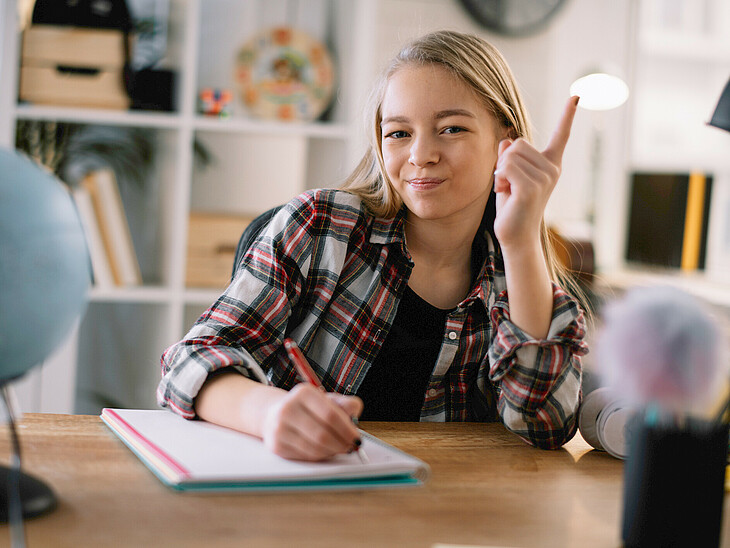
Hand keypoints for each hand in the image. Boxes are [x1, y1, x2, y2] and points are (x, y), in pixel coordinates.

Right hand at [261, 383, 363, 460]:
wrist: (275, 414)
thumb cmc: (308, 408)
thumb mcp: (327, 400)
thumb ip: (345, 404)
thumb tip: (355, 410)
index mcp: (303, 393)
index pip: (330, 415)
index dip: (346, 430)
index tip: (356, 438)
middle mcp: (288, 408)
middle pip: (322, 434)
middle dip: (341, 444)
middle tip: (351, 447)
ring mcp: (279, 428)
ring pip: (314, 448)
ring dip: (332, 452)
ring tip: (339, 448)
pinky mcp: (276, 445)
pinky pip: (305, 456)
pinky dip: (320, 456)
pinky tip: (325, 450)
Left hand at [492, 96, 578, 249]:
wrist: (516, 236)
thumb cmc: (512, 207)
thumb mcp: (508, 176)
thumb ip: (508, 157)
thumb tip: (506, 140)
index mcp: (550, 165)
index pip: (560, 136)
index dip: (567, 115)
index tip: (576, 96)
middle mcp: (552, 169)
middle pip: (518, 143)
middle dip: (505, 161)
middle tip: (508, 183)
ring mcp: (544, 178)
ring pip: (510, 155)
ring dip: (501, 172)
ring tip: (508, 190)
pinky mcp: (532, 188)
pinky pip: (507, 166)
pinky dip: (500, 178)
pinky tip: (505, 192)